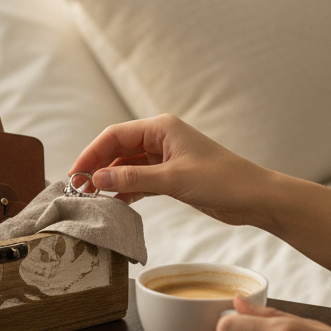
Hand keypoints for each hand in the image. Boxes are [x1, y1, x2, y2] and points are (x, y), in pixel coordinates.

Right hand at [68, 114, 273, 227]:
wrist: (255, 198)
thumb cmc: (221, 181)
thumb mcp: (173, 179)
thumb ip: (132, 178)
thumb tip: (98, 178)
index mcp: (161, 128)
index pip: (114, 135)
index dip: (91, 153)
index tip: (75, 173)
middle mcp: (161, 139)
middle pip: (117, 149)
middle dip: (98, 167)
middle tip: (80, 189)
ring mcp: (165, 158)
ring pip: (127, 166)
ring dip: (110, 180)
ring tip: (92, 198)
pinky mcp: (171, 176)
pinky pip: (139, 180)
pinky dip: (126, 190)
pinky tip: (114, 203)